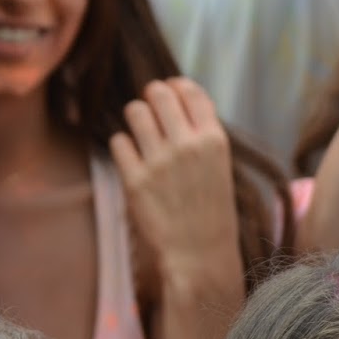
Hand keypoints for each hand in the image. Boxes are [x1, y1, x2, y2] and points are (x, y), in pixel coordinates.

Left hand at [110, 78, 241, 287]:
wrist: (199, 251)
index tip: (168, 92)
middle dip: (151, 98)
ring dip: (135, 118)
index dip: (175, 86)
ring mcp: (159, 162)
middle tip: (150, 110)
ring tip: (140, 133)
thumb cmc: (210, 207)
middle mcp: (187, 145)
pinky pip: (119, 142)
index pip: (189, 91)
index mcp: (213, 139)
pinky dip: (123, 145)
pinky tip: (132, 157)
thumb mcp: (219, 163)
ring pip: (135, 111)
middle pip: (158, 93)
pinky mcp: (134, 180)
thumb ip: (201, 131)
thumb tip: (176, 93)